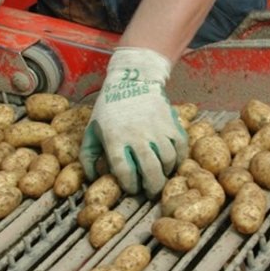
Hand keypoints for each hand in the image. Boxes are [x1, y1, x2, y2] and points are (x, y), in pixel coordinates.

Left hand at [79, 47, 188, 197]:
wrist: (133, 78)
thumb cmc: (109, 107)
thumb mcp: (92, 129)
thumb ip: (88, 156)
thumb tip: (93, 178)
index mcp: (115, 137)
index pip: (125, 171)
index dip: (130, 185)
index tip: (132, 188)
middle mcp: (137, 134)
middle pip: (150, 170)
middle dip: (152, 187)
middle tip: (150, 192)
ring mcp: (157, 128)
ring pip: (168, 160)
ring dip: (166, 173)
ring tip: (161, 176)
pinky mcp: (171, 122)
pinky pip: (181, 147)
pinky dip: (180, 159)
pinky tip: (173, 162)